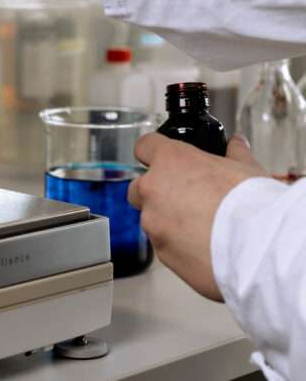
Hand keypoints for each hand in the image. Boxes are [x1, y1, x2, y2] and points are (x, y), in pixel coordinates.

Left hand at [128, 134, 265, 300]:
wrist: (259, 247)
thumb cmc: (252, 204)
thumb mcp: (247, 168)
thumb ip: (235, 153)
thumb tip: (236, 145)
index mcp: (171, 162)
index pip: (145, 146)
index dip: (152, 152)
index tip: (160, 158)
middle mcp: (153, 190)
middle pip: (138, 187)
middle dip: (155, 193)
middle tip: (185, 199)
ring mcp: (153, 223)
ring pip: (151, 219)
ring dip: (168, 221)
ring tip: (202, 227)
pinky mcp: (161, 252)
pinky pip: (164, 245)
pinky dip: (178, 245)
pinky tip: (204, 246)